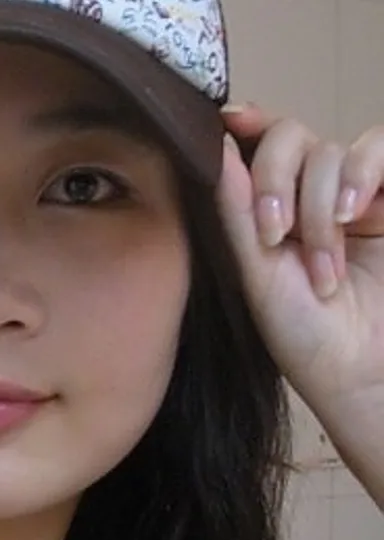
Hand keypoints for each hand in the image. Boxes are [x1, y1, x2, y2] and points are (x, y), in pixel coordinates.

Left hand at [217, 105, 383, 507]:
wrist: (367, 374)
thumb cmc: (307, 338)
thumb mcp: (259, 278)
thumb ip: (238, 215)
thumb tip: (217, 147)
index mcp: (270, 213)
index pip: (257, 150)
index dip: (246, 126)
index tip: (230, 120)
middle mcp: (312, 197)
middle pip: (289, 138)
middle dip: (276, 181)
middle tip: (275, 235)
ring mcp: (359, 196)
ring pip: (331, 150)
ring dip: (320, 203)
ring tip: (324, 263)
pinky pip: (382, 148)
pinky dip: (363, 174)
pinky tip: (356, 216)